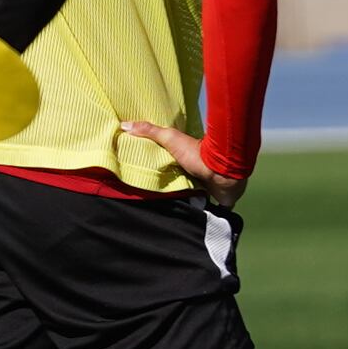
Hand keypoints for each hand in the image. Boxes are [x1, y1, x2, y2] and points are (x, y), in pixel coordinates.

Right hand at [118, 117, 243, 204]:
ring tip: (165, 216)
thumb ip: (150, 131)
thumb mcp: (171, 138)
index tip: (146, 180)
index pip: (169, 167)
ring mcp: (206, 188)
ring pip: (191, 198)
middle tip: (154, 201)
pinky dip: (199, 216)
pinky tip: (188, 224)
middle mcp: (196, 173)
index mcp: (185, 159)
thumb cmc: (197, 154)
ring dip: (183, 204)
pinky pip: (206, 212)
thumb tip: (124, 124)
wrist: (223, 172)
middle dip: (170, 191)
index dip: (159, 172)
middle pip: (179, 184)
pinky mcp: (215, 201)